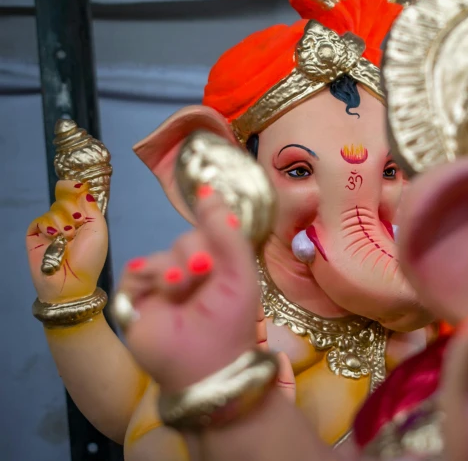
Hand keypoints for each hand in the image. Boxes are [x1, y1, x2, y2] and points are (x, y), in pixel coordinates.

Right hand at [26, 180, 107, 302]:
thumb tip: (84, 190)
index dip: (76, 188)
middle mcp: (67, 221)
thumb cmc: (89, 259)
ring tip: (68, 238)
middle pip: (66, 198)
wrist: (72, 282)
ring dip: (64, 222)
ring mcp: (51, 227)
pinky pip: (41, 218)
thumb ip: (92, 208)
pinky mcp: (36, 234)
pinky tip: (55, 237)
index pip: (77, 195)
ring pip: (54, 208)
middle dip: (73, 209)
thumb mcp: (99, 230)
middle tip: (77, 224)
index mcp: (84, 219)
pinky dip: (49, 226)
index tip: (79, 186)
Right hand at [118, 188, 293, 395]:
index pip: (214, 232)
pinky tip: (169, 290)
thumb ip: (227, 231)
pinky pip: (139, 268)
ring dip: (179, 267)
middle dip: (199, 252)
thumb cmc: (230, 323)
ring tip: (187, 290)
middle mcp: (193, 274)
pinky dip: (154, 275)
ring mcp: (164, 286)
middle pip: (189, 237)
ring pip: (166, 251)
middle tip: (206, 274)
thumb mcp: (240, 272)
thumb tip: (208, 190)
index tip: (221, 233)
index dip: (215, 230)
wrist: (205, 366)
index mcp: (222, 268)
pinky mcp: (137, 298)